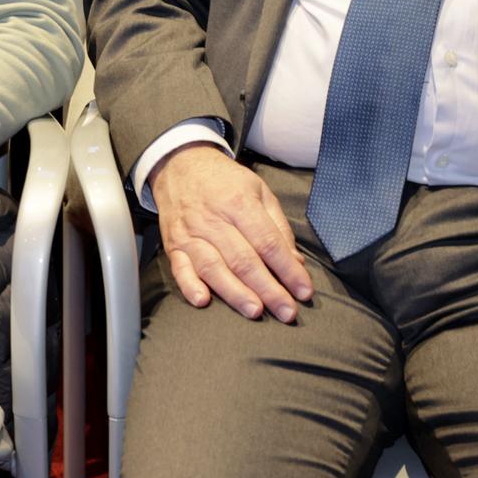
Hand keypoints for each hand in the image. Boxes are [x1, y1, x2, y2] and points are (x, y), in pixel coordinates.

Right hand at [149, 144, 312, 322]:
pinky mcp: (173, 244)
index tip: (304, 291)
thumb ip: (278, 227)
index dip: (288, 270)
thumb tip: (295, 263)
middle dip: (268, 289)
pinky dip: (190, 286)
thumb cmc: (224, 181)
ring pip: (213, 267)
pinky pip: (180, 268)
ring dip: (235, 292)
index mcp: (239, 202)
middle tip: (286, 311)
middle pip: (243, 260)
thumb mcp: (259, 191)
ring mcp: (190, 233)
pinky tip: (203, 300)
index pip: (268, 243)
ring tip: (255, 311)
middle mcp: (213, 219)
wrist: (180, 166)